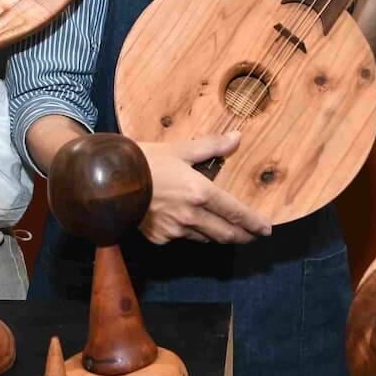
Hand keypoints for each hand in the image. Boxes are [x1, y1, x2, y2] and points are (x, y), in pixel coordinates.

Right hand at [136, 133, 272, 244]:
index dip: (254, 223)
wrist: (109, 180)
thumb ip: (212, 146)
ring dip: (218, 236)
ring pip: (205, 238)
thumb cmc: (146, 160)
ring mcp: (175, 230)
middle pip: (225, 233)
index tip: (266, 229)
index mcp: (201, 193)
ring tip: (226, 232)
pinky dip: (190, 233)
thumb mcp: (181, 149)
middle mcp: (191, 216)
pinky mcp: (160, 238)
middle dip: (243, 236)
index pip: (236, 213)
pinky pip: (182, 238)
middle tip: (253, 236)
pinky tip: (189, 225)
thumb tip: (237, 137)